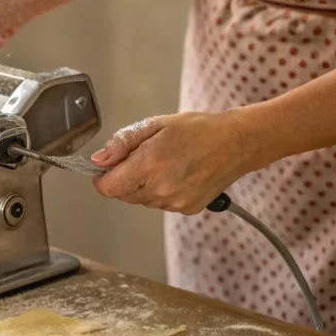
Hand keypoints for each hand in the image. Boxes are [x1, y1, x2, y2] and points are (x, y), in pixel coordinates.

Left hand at [90, 111, 261, 214]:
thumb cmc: (198, 130)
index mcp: (149, 165)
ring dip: (144, 186)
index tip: (108, 167)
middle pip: (123, 195)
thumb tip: (98, 160)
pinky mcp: (187, 209)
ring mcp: (175, 203)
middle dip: (125, 178)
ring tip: (166, 163)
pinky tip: (178, 174)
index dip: (102, 177)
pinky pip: (161, 204)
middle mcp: (161, 189)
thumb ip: (123, 143)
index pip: (108, 188)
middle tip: (145, 157)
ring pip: (142, 200)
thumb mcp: (155, 125)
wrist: (237, 143)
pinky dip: (162, 192)